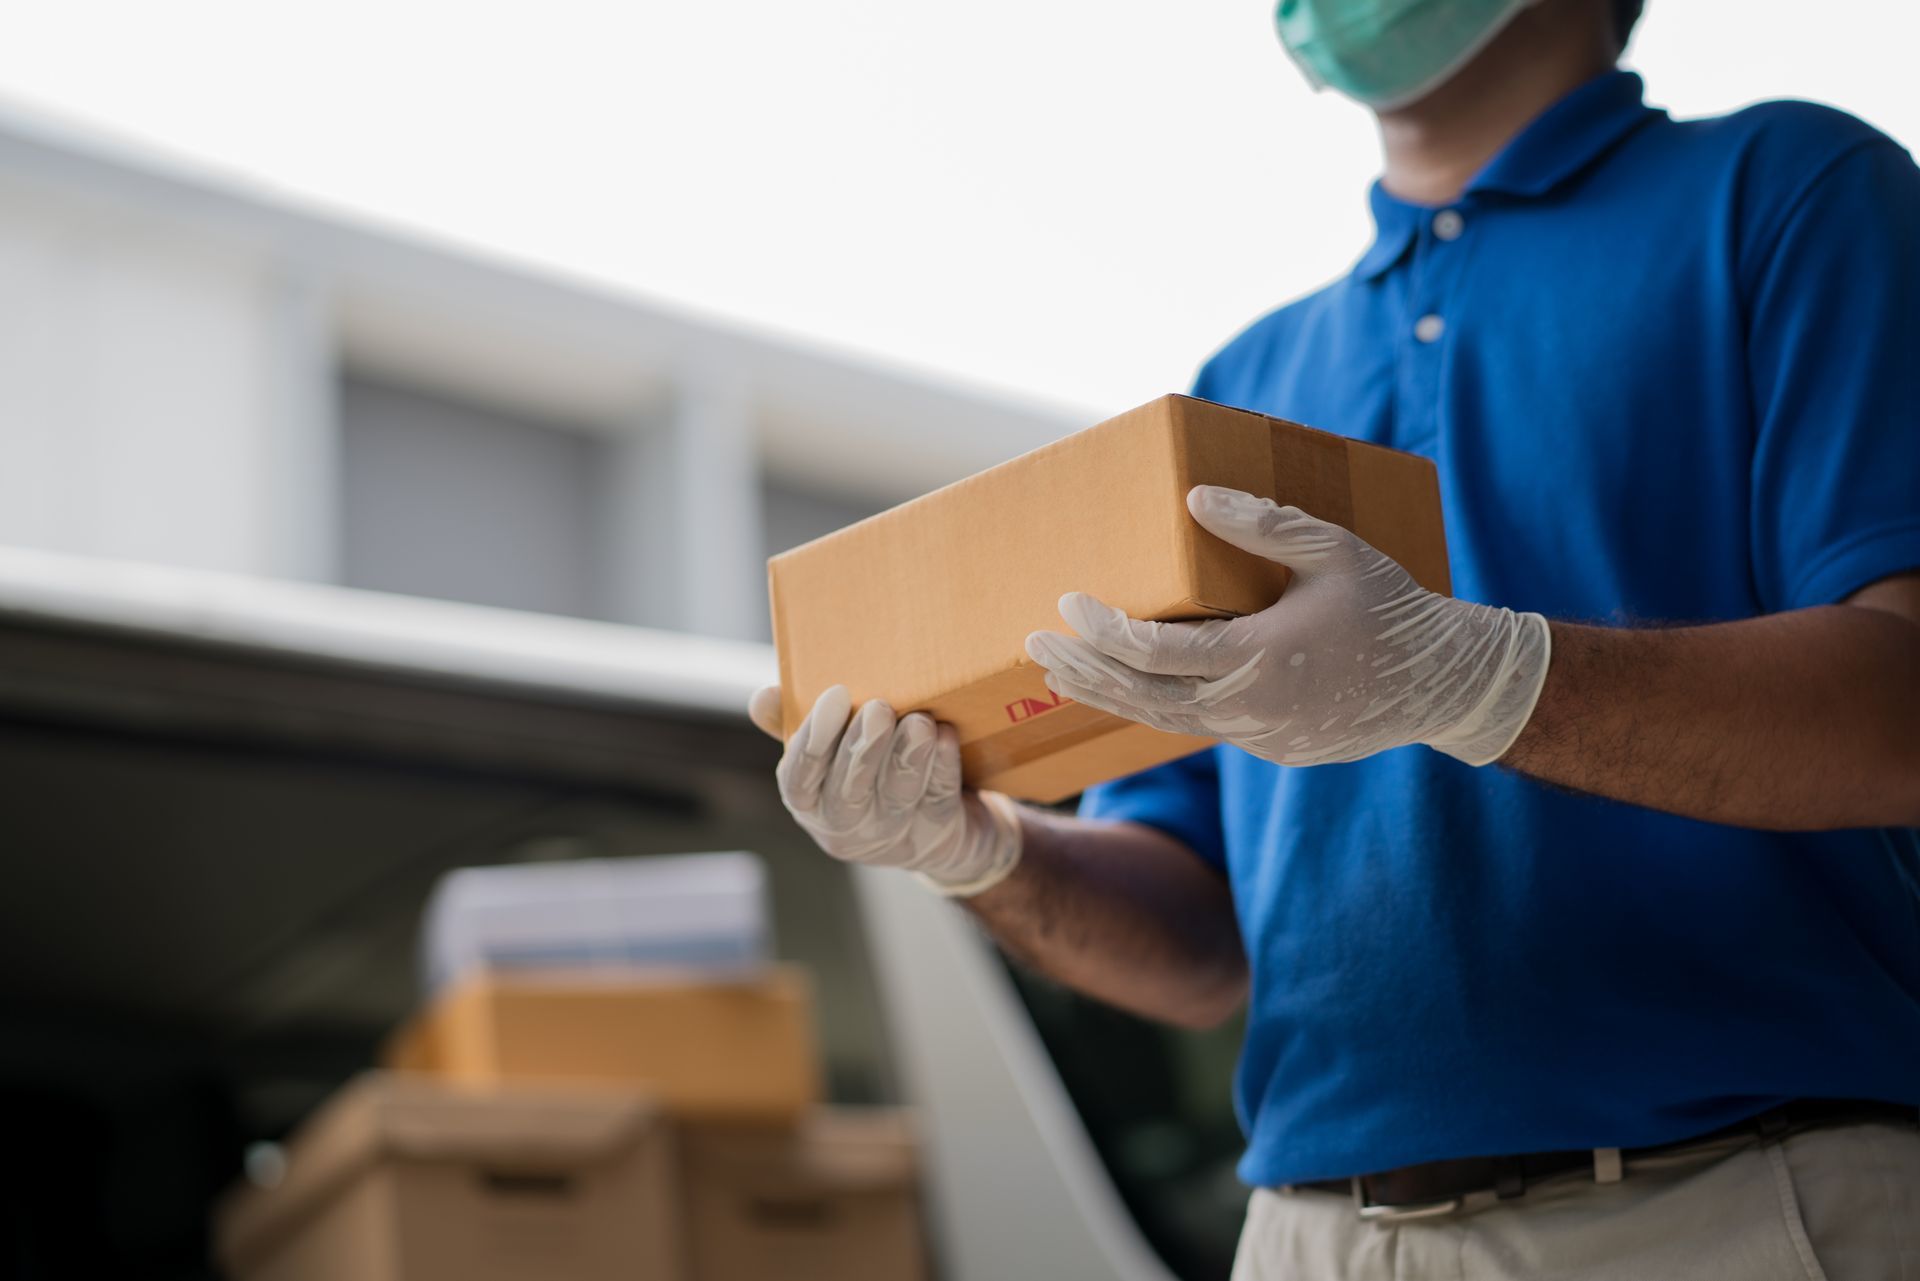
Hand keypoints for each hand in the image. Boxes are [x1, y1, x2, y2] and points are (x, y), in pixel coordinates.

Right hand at [748, 684, 1023, 894]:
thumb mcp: (831, 752)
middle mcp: (845, 826)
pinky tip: (946, 736)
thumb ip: (798, 725)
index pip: (799, 780)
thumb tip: (764, 697)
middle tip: (879, 708)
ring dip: (907, 756)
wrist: (938, 827)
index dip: (813, 742)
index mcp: (809, 802)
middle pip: (848, 792)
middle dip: (862, 749)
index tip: (833, 696)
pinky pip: (939, 800)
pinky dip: (943, 768)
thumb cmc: (871, 774)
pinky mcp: (937, 833)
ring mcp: (893, 835)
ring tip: (919, 720)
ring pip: (897, 797)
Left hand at [1022, 485, 1550, 767]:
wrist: (1443, 685)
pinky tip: (1126, 685)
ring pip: (1163, 720)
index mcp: (1257, 660)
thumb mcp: (1332, 550)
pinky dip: (1154, 705)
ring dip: (1108, 694)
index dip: (1103, 628)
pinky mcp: (1269, 747)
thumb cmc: (1389, 607)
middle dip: (1082, 670)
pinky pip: (1197, 726)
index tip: (1067, 599)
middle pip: (1141, 696)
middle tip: (1034, 644)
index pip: (1153, 652)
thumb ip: (1262, 524)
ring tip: (1059, 671)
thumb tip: (1194, 496)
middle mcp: (1248, 709)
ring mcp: (1257, 737)